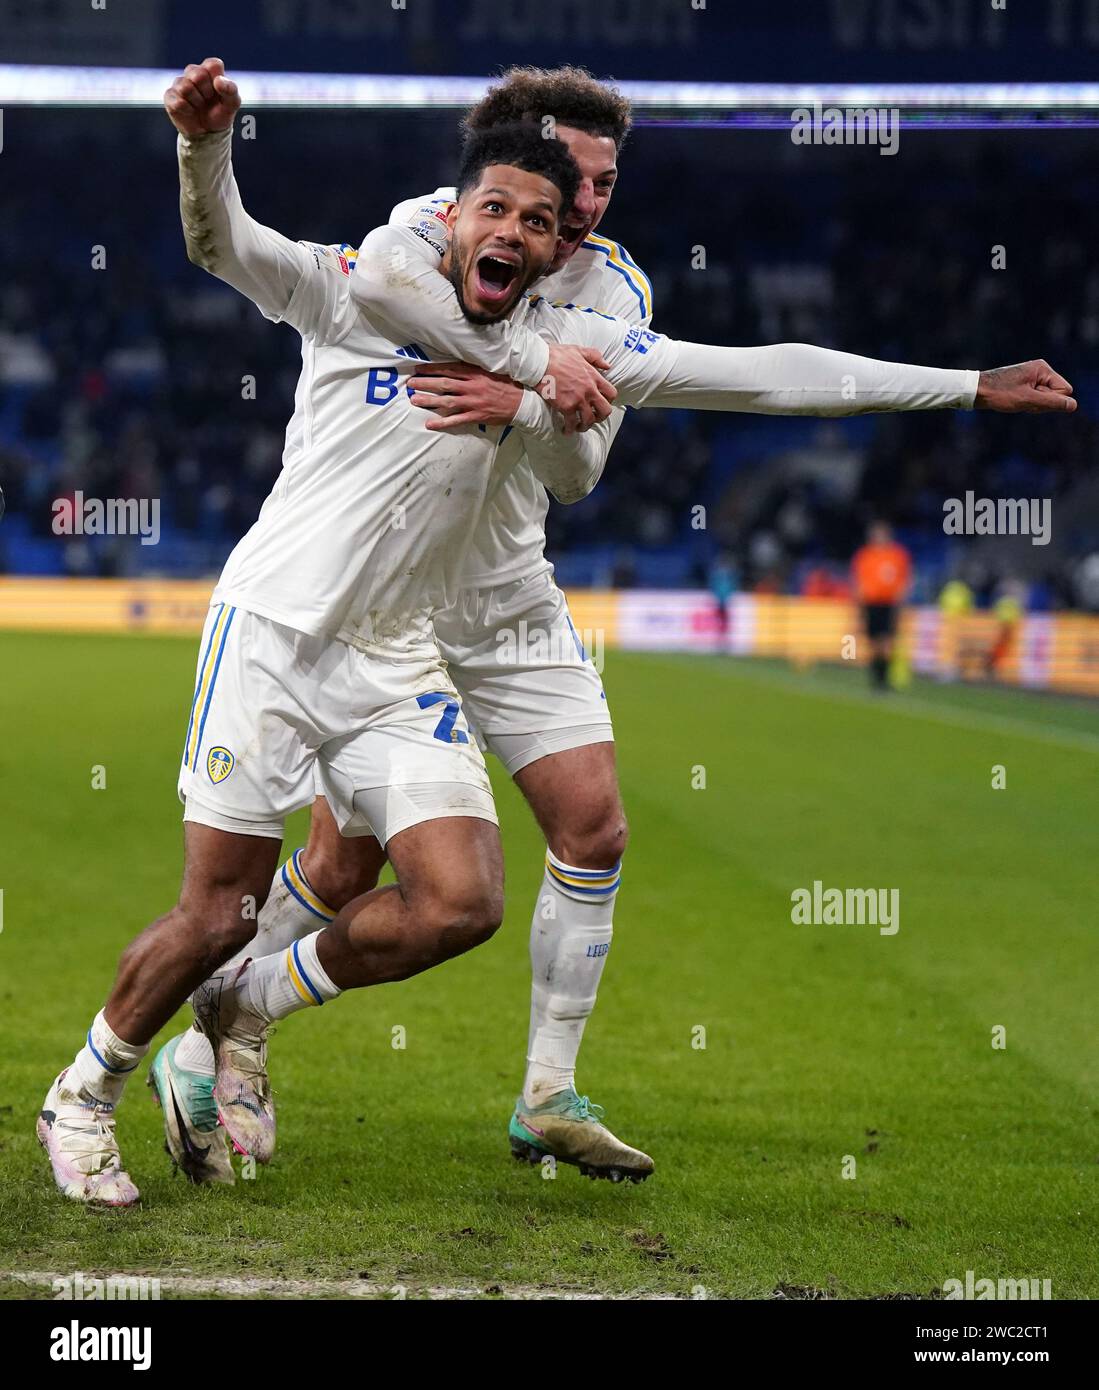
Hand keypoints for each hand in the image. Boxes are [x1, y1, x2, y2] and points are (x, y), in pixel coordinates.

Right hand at [164, 57, 239, 137]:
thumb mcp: (232, 104)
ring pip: (185, 87)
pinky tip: (190, 111)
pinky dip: (187, 110)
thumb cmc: (220, 113)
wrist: (208, 132)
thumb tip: (218, 80)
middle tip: (208, 100)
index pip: (213, 64)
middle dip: (206, 92)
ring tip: (199, 106)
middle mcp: (193, 72)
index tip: (219, 91)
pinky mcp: (170, 95)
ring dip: (197, 102)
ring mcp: (180, 83)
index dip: (217, 80)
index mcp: (210, 70)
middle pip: (198, 74)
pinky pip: (177, 101)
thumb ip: (231, 89)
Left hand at [408, 361, 523, 430]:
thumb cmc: (508, 384)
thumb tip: (458, 363)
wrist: (523, 402)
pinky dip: (442, 422)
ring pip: (447, 401)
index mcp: (475, 372)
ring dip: (429, 401)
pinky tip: (430, 423)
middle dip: (425, 383)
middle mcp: (472, 386)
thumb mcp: (492, 369)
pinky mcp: (477, 416)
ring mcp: (473, 402)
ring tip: (414, 400)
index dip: (432, 369)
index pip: (449, 368)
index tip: (418, 368)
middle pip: (444, 383)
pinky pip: (456, 420)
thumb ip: (475, 367)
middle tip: (410, 384)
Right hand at [541, 344, 617, 433]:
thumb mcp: (579, 350)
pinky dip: (569, 430)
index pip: (611, 393)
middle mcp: (589, 390)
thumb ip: (595, 357)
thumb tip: (607, 366)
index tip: (601, 403)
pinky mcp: (566, 407)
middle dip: (601, 417)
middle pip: (605, 410)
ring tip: (578, 426)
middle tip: (594, 418)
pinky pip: (571, 423)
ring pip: (589, 420)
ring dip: (585, 426)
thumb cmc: (557, 355)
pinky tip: (566, 430)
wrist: (539, 362)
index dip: (609, 401)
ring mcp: (578, 399)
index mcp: (594, 377)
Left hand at [975, 360, 1075, 412]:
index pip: (1064, 390)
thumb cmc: (1000, 394)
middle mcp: (1040, 369)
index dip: (1050, 400)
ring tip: (1016, 400)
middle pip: (1056, 394)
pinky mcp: (1026, 383)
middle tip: (1021, 401)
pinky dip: (1027, 403)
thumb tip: (1073, 406)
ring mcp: (1032, 376)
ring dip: (1033, 404)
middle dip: (1041, 402)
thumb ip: (1052, 403)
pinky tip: (1014, 400)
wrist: (976, 391)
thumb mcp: (1028, 400)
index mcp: (1043, 368)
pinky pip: (1036, 397)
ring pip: (1045, 398)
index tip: (1031, 399)